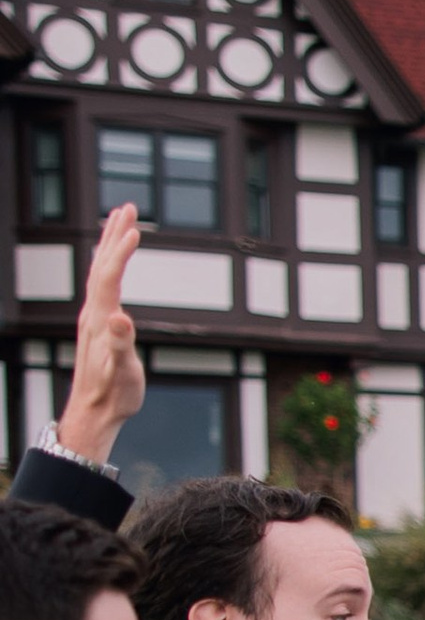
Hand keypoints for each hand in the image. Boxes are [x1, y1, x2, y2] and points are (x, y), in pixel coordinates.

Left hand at [57, 208, 146, 459]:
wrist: (94, 413)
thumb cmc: (113, 395)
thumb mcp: (124, 372)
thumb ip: (122, 344)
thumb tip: (121, 317)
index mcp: (100, 320)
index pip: (109, 276)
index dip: (121, 252)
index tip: (136, 229)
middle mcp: (93, 314)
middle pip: (101, 264)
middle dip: (114, 234)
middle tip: (129, 207)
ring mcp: (94, 318)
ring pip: (99, 271)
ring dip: (110, 244)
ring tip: (123, 223)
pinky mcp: (98, 325)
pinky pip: (101, 285)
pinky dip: (109, 265)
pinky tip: (114, 264)